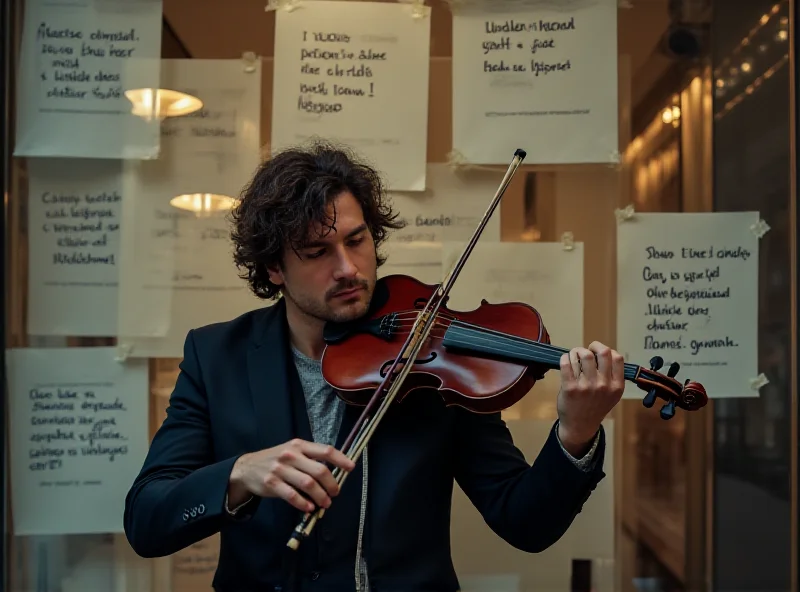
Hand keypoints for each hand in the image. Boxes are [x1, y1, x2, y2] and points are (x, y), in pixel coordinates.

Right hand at [228, 439, 355, 512]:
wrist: (247, 468)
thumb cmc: (276, 459)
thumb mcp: (292, 451)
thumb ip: (310, 458)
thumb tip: (334, 472)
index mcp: (299, 445)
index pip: (325, 450)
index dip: (341, 459)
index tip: (351, 468)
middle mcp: (291, 455)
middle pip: (320, 470)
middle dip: (331, 484)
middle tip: (335, 493)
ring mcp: (280, 469)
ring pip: (308, 484)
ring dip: (320, 496)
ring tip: (325, 503)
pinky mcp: (272, 483)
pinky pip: (292, 495)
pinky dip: (303, 503)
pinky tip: (309, 507)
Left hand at [557, 341, 624, 453]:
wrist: (580, 426)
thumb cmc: (595, 407)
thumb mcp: (611, 394)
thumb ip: (611, 376)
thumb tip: (601, 352)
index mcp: (616, 386)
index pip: (617, 358)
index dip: (606, 350)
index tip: (598, 352)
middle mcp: (603, 385)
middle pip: (602, 352)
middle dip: (592, 346)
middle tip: (585, 351)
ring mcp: (586, 386)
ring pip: (583, 354)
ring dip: (576, 351)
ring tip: (574, 357)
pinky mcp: (570, 388)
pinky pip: (566, 363)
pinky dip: (565, 358)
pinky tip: (566, 361)